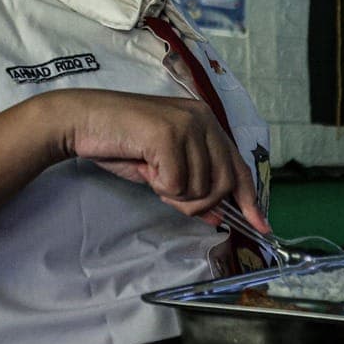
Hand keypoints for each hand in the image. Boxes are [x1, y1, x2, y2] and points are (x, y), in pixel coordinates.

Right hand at [47, 89, 267, 231]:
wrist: (83, 121)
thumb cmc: (121, 143)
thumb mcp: (163, 170)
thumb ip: (192, 188)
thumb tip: (218, 216)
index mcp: (206, 122)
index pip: (238, 166)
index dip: (249, 199)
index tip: (260, 225)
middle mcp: (203, 118)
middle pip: (224, 182)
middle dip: (198, 201)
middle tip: (167, 192)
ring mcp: (187, 124)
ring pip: (201, 186)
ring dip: (174, 193)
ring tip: (151, 171)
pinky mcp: (169, 134)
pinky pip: (176, 184)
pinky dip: (159, 186)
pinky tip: (144, 166)